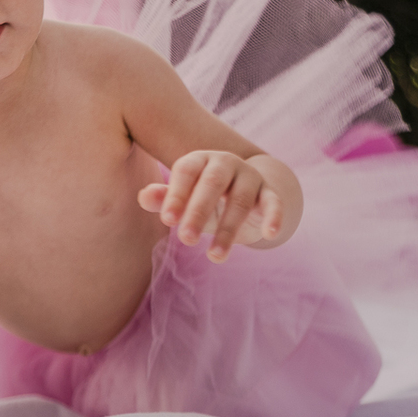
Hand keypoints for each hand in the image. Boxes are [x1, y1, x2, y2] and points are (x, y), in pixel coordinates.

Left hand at [138, 151, 282, 262]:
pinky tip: (270, 234)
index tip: (167, 220)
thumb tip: (143, 197)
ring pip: (239, 201)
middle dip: (198, 212)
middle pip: (212, 184)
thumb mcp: (184, 199)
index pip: (186, 172)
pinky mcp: (270, 192)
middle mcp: (225, 163)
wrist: (246, 193)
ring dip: (227, 230)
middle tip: (185, 239)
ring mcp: (250, 176)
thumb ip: (164, 198)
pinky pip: (273, 202)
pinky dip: (274, 216)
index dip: (177, 195)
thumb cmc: (204, 198)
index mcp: (199, 160)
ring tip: (215, 257)